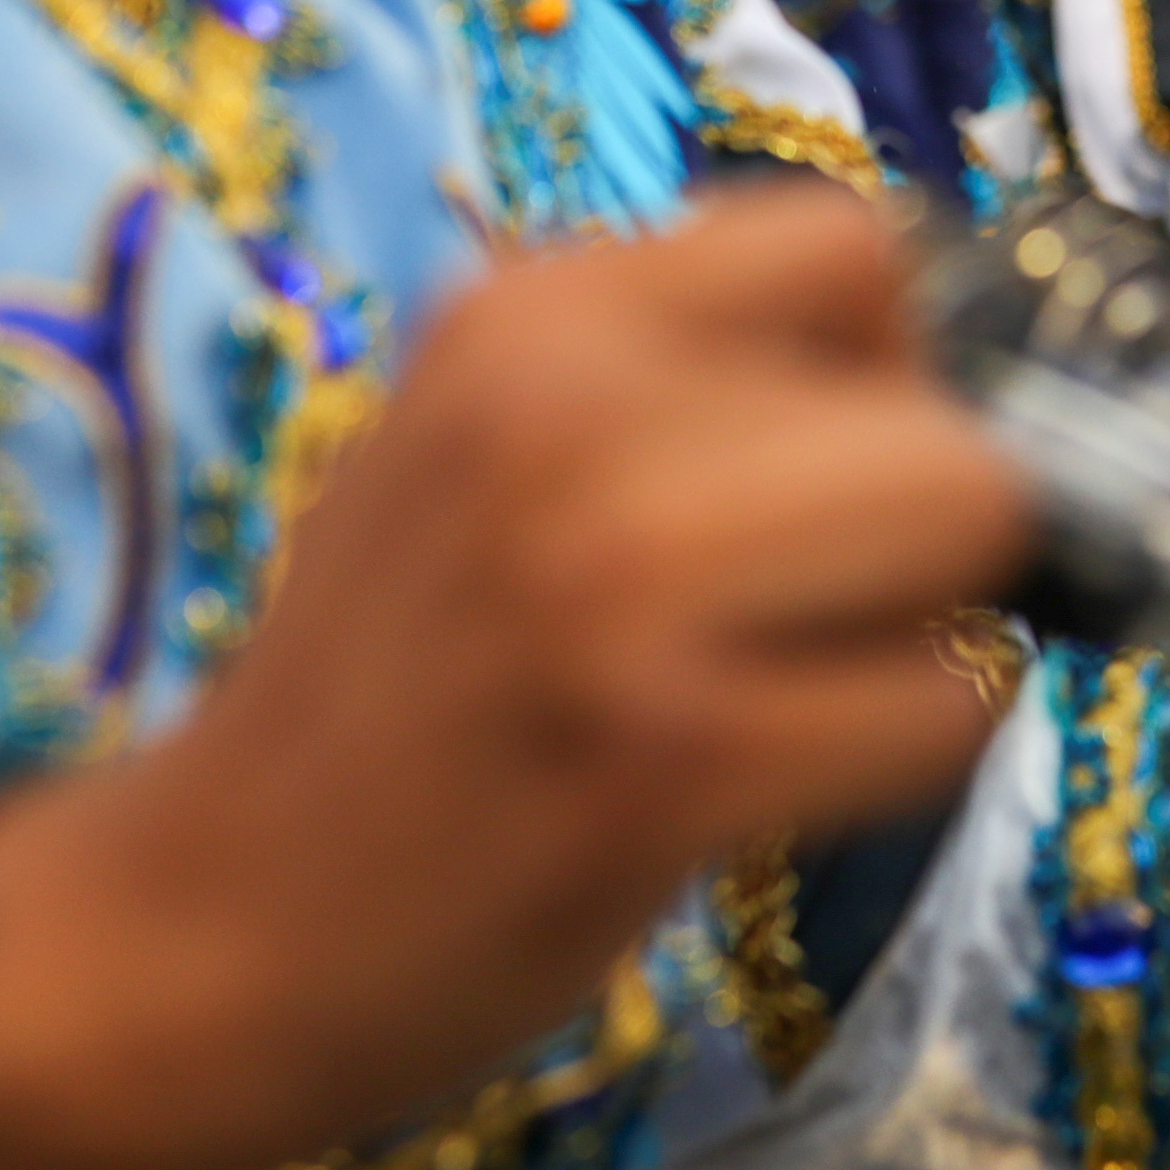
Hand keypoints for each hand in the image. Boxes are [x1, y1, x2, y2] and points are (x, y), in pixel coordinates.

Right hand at [0, 190, 1029, 1169]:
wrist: (196, 928)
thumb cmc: (380, 704)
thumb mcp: (478, 453)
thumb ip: (668, 393)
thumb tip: (945, 388)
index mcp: (527, 312)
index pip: (848, 241)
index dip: (889, 365)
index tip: (831, 467)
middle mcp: (567, 407)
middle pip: (940, 399)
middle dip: (934, 512)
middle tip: (830, 610)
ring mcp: (616, 579)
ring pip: (973, 527)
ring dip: (934, 627)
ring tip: (809, 692)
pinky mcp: (668, 755)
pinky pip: (946, 703)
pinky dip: (918, 749)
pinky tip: (795, 784)